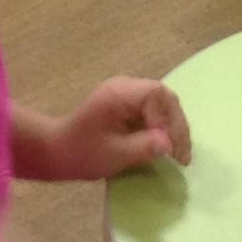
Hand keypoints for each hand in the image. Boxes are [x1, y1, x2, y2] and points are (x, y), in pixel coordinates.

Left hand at [51, 78, 191, 177]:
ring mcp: (127, 92)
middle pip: (164, 98)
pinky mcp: (128, 103)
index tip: (169, 148)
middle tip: (183, 155)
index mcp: (119, 93)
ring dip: (173, 127)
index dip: (168, 121)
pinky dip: (164, 127)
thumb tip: (169, 144)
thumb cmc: (82, 153)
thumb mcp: (114, 154)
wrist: (58, 150)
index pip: (156, 96)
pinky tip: (168, 146)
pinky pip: (154, 110)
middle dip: (176, 125)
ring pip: (163, 103)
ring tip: (180, 153)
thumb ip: (143, 147)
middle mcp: (125, 86)